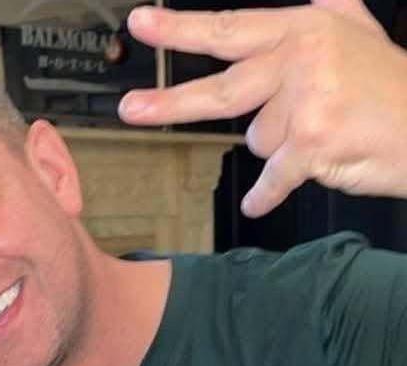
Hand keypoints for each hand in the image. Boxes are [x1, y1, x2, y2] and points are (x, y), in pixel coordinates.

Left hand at [119, 0, 406, 216]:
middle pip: (221, 88)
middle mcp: (302, 60)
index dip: (181, 28)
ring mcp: (307, 102)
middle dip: (170, 102)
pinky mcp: (312, 144)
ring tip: (323, 135)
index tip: (141, 22)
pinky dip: (265, 194)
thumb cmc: (393, 89)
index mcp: (304, 30)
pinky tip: (260, 201)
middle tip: (131, 109)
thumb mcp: (362, 34)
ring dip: (280, 147)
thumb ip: (331, 10)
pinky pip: (269, 178)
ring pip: (256, 140)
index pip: (230, 29)